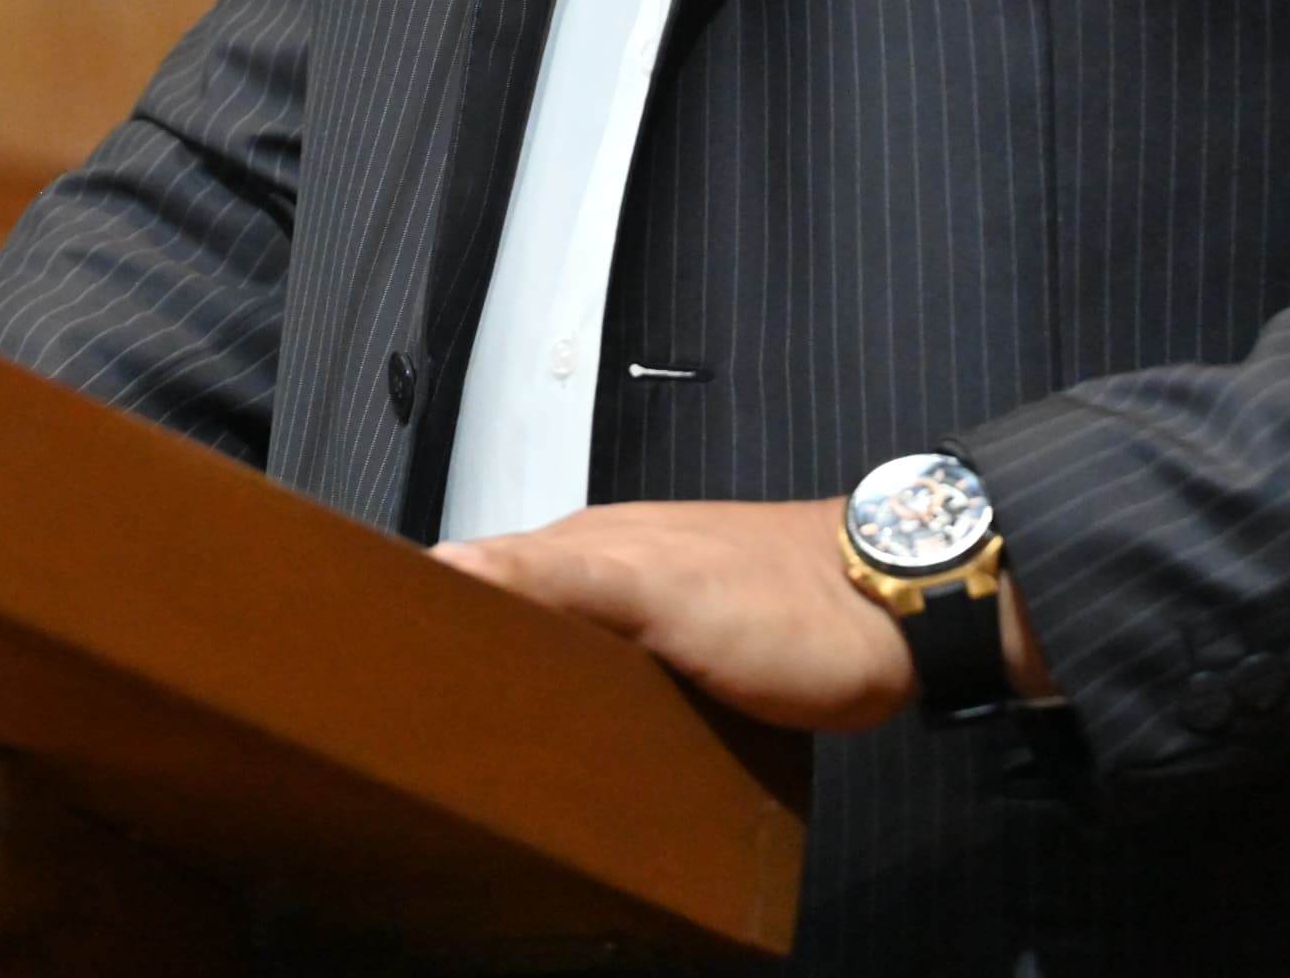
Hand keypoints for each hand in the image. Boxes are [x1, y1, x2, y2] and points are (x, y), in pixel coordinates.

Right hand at [430, 498, 916, 731]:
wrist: (902, 612)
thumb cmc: (784, 605)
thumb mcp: (655, 588)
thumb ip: (554, 573)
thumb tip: (441, 566)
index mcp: (584, 546)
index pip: (475, 574)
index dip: (429, 613)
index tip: (387, 664)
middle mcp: (608, 570)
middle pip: (512, 615)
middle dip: (469, 657)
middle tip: (434, 725)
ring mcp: (652, 611)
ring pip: (563, 648)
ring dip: (528, 685)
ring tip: (495, 743)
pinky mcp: (691, 656)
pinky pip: (614, 677)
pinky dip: (586, 703)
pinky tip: (582, 737)